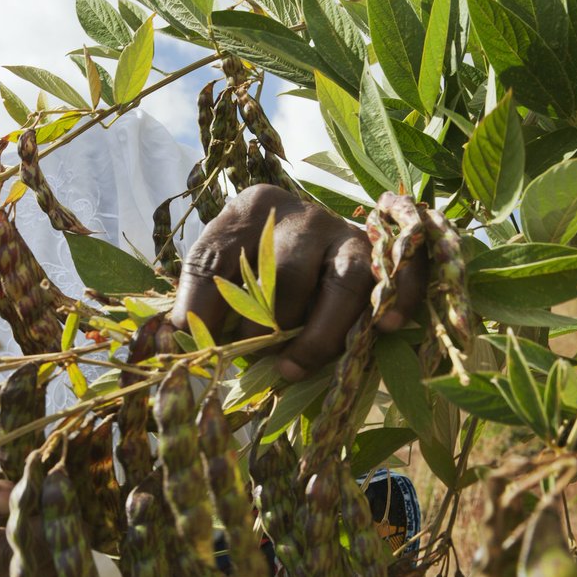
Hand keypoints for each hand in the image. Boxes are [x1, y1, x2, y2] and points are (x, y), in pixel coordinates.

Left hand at [171, 185, 427, 380]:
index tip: (202, 350)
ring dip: (321, 332)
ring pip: (344, 281)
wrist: (308, 238)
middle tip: (257, 364)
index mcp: (251, 208)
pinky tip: (383, 330)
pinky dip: (398, 299)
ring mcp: (347, 232)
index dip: (206, 312)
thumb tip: (174, 339)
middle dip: (269, 327)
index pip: (218, 259)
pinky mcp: (384, 253)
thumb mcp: (219, 271)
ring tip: (295, 368)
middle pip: (286, 273)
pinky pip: (402, 273)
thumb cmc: (256, 266)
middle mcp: (303, 213)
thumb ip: (200, 301)